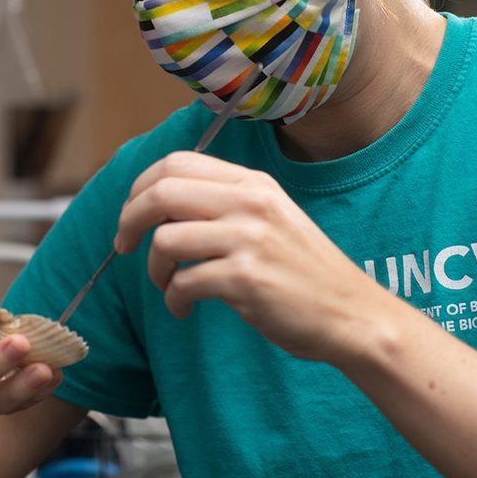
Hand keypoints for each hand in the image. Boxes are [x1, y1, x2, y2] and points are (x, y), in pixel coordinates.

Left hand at [113, 152, 391, 364]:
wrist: (353, 315)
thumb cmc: (303, 273)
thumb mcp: (270, 218)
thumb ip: (223, 205)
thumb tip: (156, 207)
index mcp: (252, 183)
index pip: (176, 162)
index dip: (140, 187)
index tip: (132, 215)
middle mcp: (250, 203)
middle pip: (161, 193)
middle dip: (129, 220)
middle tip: (124, 246)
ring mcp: (249, 239)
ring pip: (166, 240)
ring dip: (153, 269)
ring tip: (166, 286)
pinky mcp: (246, 279)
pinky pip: (183, 283)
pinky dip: (173, 300)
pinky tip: (183, 308)